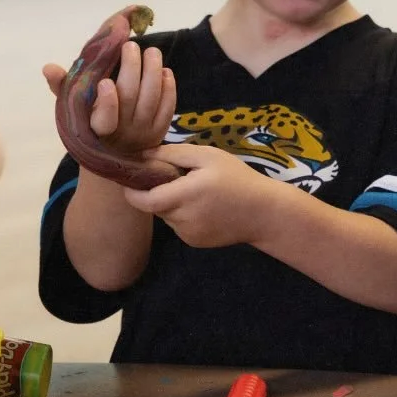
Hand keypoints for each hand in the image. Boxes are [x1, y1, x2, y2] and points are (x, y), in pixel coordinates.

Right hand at [43, 42, 175, 156]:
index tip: (106, 82)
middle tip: (132, 47)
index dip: (107, 103)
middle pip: (131, 100)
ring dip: (153, 73)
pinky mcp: (159, 132)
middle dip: (132, 70)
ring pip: (151, 101)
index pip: (104, 121)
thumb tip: (49, 67)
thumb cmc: (89, 125)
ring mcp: (143, 134)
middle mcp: (121, 134)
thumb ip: (62, 86)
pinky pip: (167, 110)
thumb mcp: (72, 109)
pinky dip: (168, 89)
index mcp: (95, 130)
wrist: (114, 156)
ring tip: (152, 52)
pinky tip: (166, 71)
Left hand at [121, 142, 274, 247]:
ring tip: (195, 193)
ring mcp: (188, 234)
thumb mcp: (209, 156)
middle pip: (155, 206)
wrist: (264, 213)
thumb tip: (143, 155)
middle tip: (177, 179)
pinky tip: (204, 208)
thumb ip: (174, 153)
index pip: (144, 200)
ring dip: (172, 204)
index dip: (132, 191)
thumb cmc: (238, 178)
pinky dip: (183, 216)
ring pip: (167, 216)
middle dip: (158, 193)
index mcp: (185, 195)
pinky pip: (178, 226)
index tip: (131, 179)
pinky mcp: (194, 243)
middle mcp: (183, 219)